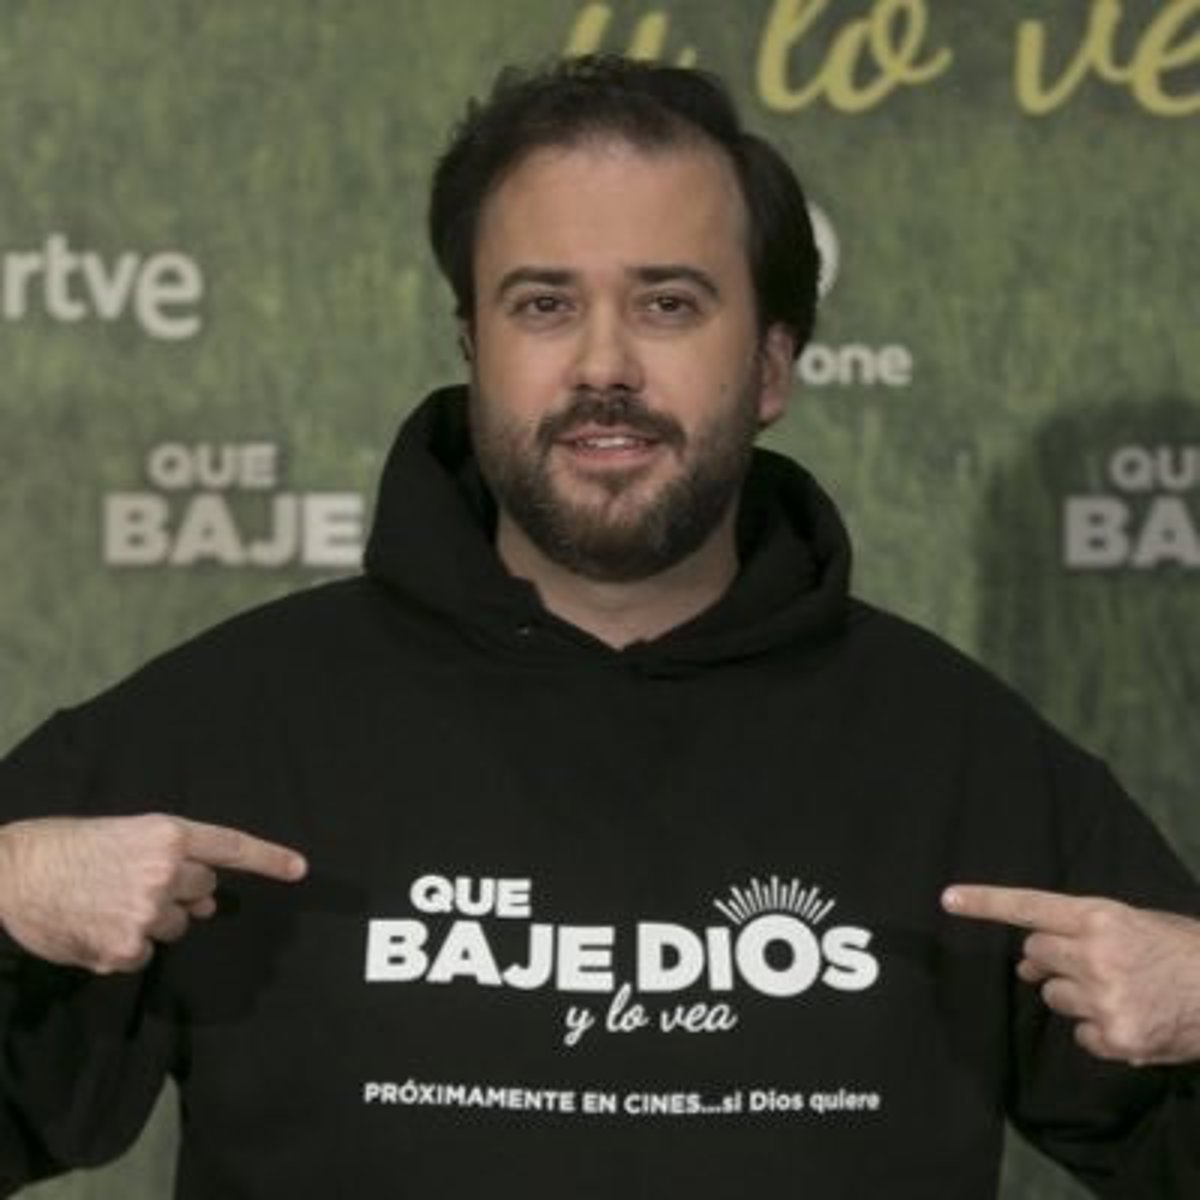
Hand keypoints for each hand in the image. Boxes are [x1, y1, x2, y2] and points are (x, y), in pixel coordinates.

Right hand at [0, 814, 306, 973]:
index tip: (300, 869)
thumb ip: (174, 858)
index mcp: (168, 835)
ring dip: (154, 919)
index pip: (231, 846)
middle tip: (136, 881)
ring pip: (177, 924)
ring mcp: (147, 914)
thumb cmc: (68, 846)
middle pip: (204, 891)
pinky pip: (146, 952)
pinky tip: (96, 925)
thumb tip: (208, 899)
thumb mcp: (127, 833)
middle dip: (181, 890)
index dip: (269, 858)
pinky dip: (127, 945)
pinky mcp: (125, 949)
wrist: (11, 873)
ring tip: (109, 902)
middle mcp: (166, 872)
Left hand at [942, 884, 1199, 1064]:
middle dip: (1047, 959)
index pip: (1030, 907)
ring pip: (1052, 997)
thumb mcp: (1136, 922)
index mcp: (1101, 917)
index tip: (947, 899)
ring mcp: (1104, 1000)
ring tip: (1117, 991)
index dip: (985, 903)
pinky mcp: (1116, 1039)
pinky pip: (1078, 1034)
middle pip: (1034, 955)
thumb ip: (1083, 931)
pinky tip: (1128, 1019)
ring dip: (1072, 994)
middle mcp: (1096, 956)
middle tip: (1083, 961)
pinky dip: (1095, 1030)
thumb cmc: (1183, 950)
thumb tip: (1030, 958)